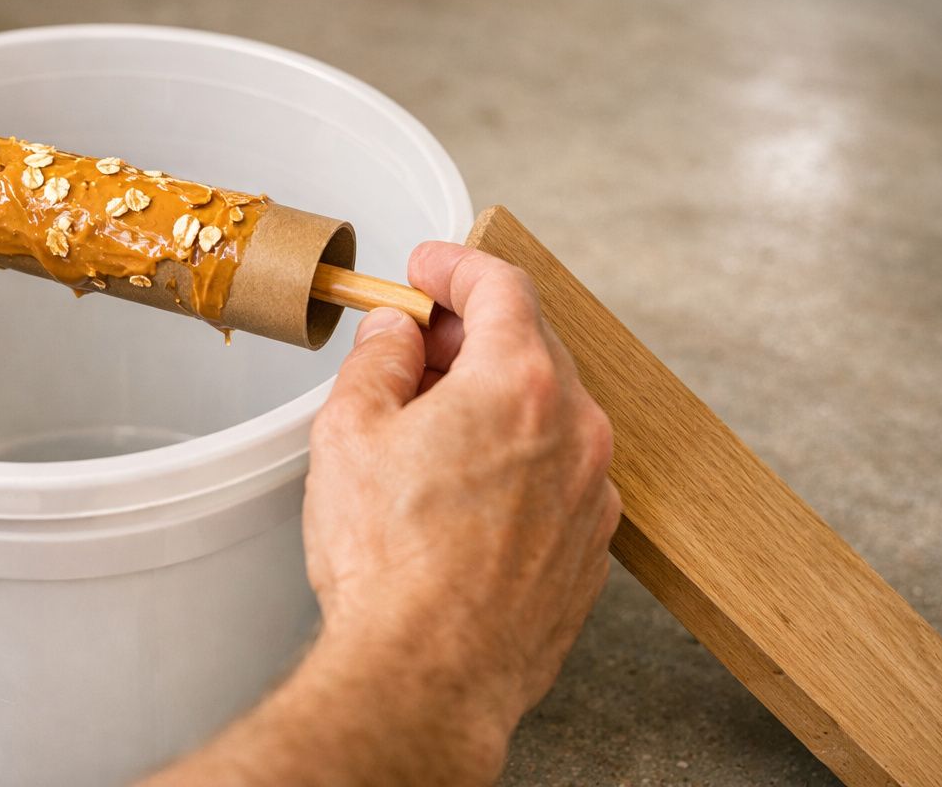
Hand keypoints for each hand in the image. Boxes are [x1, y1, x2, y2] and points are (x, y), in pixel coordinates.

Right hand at [302, 242, 621, 774]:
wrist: (428, 676)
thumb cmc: (387, 561)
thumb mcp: (350, 432)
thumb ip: (379, 361)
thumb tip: (396, 334)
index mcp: (520, 384)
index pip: (503, 286)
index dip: (458, 265)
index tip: (429, 267)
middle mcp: (577, 430)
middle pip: (531, 344)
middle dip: (472, 331)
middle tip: (417, 341)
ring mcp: (592, 493)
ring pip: (549, 411)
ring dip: (495, 397)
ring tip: (430, 422)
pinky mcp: (588, 547)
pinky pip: (558, 472)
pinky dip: (518, 456)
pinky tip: (464, 486)